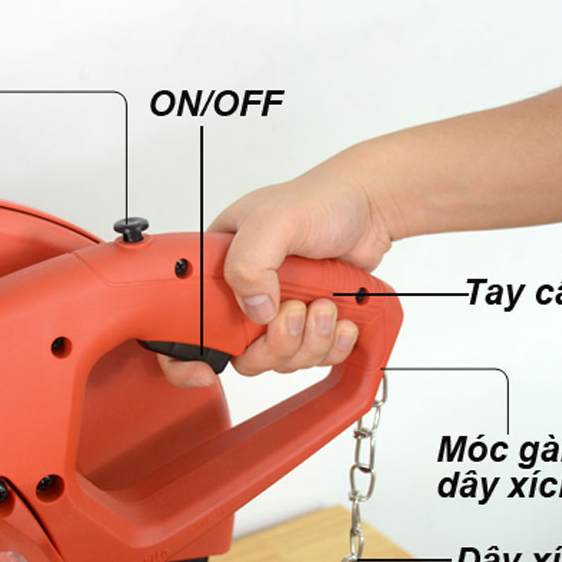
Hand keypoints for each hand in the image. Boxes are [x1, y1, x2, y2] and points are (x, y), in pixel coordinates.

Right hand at [159, 151, 395, 387]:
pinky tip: (340, 320)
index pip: (192, 322)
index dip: (196, 350)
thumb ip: (250, 262)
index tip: (218, 356)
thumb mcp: (274, 219)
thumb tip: (254, 309)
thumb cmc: (320, 201)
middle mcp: (246, 294)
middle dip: (275, 344)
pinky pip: (313, 358)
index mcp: (221, 268)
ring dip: (309, 342)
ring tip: (324, 306)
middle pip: (243, 354)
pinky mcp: (309, 324)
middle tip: (295, 312)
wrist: (370, 207)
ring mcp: (278, 312)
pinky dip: (332, 346)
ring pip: (281, 360)